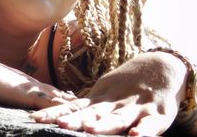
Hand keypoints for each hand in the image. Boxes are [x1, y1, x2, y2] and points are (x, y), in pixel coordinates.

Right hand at [0, 60, 76, 108]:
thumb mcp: (2, 82)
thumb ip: (10, 86)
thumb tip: (10, 91)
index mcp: (27, 81)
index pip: (48, 88)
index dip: (59, 94)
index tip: (71, 97)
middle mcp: (33, 84)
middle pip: (56, 92)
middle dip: (69, 99)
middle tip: (84, 103)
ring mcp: (32, 89)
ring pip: (56, 98)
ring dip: (68, 104)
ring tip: (82, 109)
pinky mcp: (29, 95)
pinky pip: (48, 104)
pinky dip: (57, 109)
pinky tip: (67, 114)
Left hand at [30, 52, 187, 135]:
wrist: (160, 67)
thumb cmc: (127, 83)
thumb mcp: (104, 90)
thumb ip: (87, 105)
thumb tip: (59, 112)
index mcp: (100, 98)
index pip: (73, 106)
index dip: (55, 112)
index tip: (35, 118)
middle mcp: (114, 102)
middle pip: (91, 113)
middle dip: (75, 120)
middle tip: (58, 124)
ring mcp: (135, 107)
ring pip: (118, 118)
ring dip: (104, 124)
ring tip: (89, 129)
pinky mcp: (157, 114)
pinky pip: (151, 124)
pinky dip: (144, 130)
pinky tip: (135, 136)